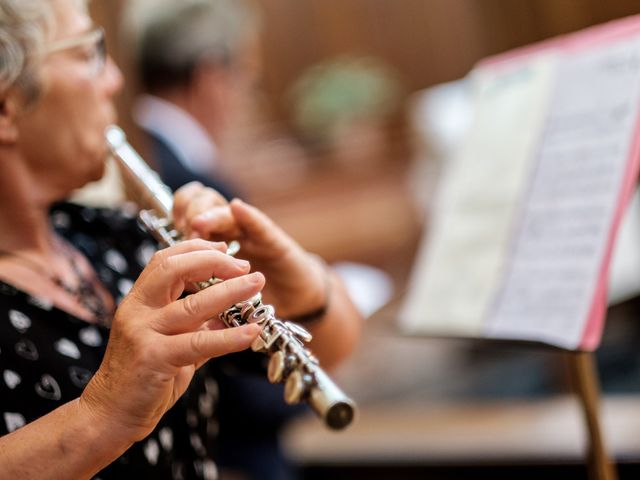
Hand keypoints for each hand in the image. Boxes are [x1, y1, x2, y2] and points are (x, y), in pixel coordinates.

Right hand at [79, 239, 263, 441]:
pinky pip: (199, 343)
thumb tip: (231, 312)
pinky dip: (229, 336)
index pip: (166, 260)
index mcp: (139, 300)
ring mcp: (143, 333)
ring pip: (192, 305)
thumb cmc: (142, 375)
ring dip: (230, 291)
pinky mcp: (154, 358)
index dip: (197, 249)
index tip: (226, 250)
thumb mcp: (169, 341)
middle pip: (174, 269)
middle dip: (213, 261)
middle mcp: (138, 310)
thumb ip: (197, 325)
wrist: (109, 413)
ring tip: (256, 284)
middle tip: (244, 266)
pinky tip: (251, 332)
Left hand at [173, 182, 325, 317]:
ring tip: (199, 222)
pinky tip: (237, 208)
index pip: (192, 211)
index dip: (180, 210)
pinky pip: (260, 225)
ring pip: (229, 212)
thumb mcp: (218, 294)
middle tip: (183, 225)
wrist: (295, 302)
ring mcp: (254, 234)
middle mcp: (233, 231)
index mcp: (215, 239)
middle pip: (207, 203)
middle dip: (191, 209)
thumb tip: (166, 285)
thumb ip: (197, 283)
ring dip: (212, 214)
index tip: (171, 222)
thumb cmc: (255, 296)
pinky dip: (248, 216)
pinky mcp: (276, 243)